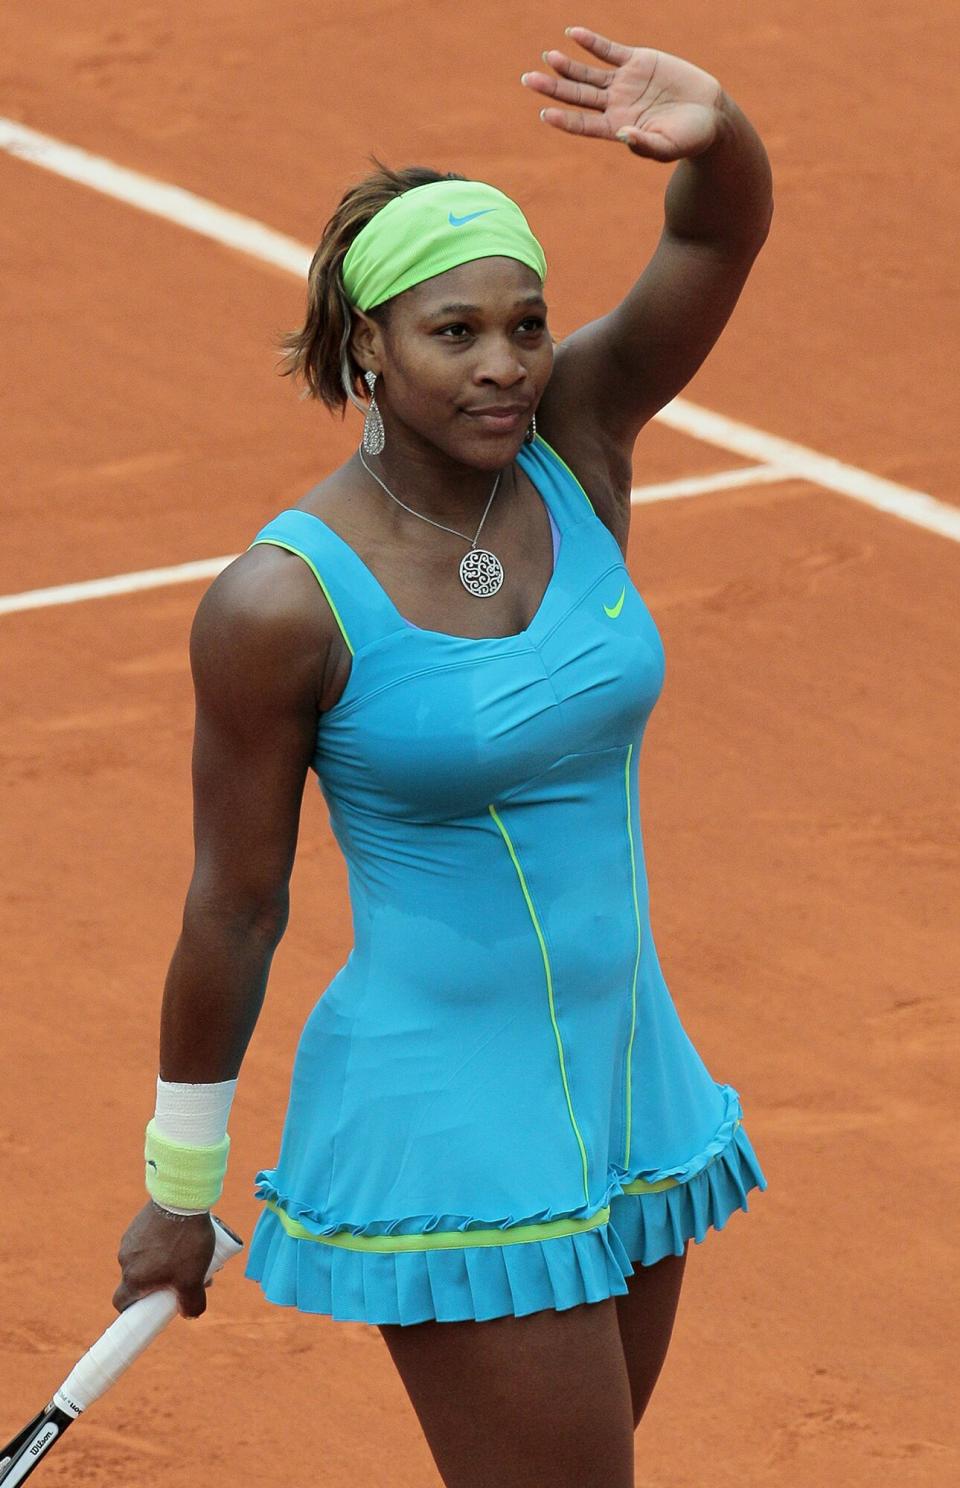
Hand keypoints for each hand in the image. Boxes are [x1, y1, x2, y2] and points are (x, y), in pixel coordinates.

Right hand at [113, 1201, 215, 1318]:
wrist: (182, 1198)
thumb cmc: (184, 1243)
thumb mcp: (193, 1279)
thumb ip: (192, 1303)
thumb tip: (190, 1314)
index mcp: (133, 1278)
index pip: (122, 1303)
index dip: (134, 1310)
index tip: (151, 1309)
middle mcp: (126, 1259)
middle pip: (140, 1281)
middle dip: (161, 1284)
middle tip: (188, 1278)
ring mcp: (130, 1238)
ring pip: (146, 1259)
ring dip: (165, 1262)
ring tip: (193, 1254)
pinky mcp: (139, 1222)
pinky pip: (148, 1241)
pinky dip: (162, 1244)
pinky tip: (183, 1236)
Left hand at [521, 26, 722, 162]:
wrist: (711, 114)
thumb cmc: (689, 139)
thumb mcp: (668, 147)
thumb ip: (645, 145)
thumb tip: (623, 136)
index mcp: (617, 128)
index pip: (583, 124)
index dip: (564, 119)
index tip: (545, 114)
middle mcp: (615, 105)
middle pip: (577, 96)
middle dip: (553, 87)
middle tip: (528, 79)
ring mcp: (624, 82)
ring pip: (588, 73)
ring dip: (567, 64)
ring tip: (548, 57)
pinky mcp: (638, 60)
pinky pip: (609, 50)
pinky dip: (591, 42)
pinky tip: (573, 34)